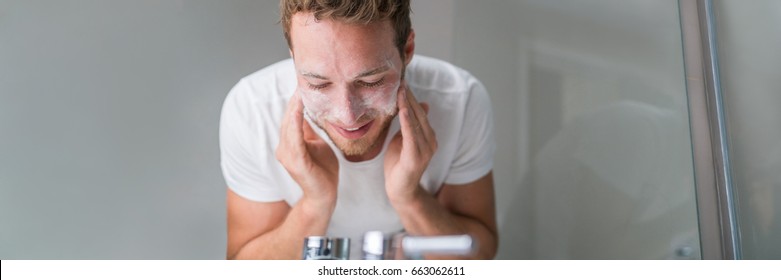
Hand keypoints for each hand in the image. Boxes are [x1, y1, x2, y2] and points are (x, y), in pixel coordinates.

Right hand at [275, 90, 338, 206]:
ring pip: (289, 125)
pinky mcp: (295, 162)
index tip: (302, 82)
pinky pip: (295, 138)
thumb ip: (309, 130)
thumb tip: (309, 111)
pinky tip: (299, 109)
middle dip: (294, 99)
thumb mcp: (316, 144)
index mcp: (289, 143)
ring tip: (300, 90)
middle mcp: (284, 148)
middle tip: (301, 79)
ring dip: (294, 107)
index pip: (290, 117)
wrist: (325, 195)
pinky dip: (296, 122)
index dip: (295, 100)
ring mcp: (287, 155)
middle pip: (288, 118)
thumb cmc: (322, 170)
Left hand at [384, 82, 436, 203]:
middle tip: (400, 81)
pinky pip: (411, 136)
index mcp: (429, 137)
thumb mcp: (404, 139)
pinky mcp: (416, 158)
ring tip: (400, 90)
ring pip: (416, 122)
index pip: (420, 112)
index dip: (411, 97)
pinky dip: (407, 122)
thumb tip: (421, 105)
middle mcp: (431, 142)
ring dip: (407, 105)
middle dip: (409, 97)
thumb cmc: (399, 164)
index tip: (402, 82)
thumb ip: (410, 124)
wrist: (399, 190)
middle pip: (419, 115)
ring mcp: (425, 150)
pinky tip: (403, 110)